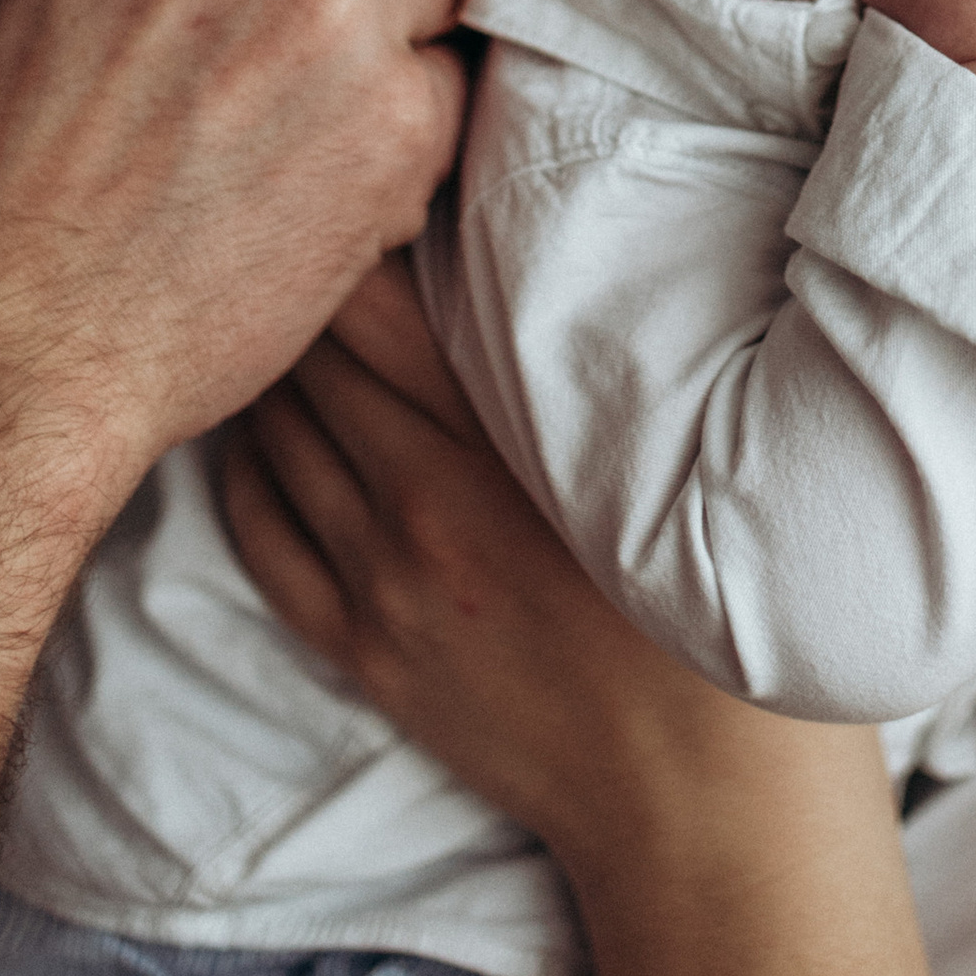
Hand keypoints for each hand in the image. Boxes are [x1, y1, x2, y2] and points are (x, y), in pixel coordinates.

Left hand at [219, 263, 888, 908]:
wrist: (701, 804)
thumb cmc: (725, 609)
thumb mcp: (680, 452)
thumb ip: (598, 353)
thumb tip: (546, 241)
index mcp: (513, 439)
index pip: (374, 290)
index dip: (351, 214)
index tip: (364, 171)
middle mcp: (425, 499)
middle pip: (310, 346)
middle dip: (298, 274)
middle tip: (304, 218)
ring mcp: (380, 580)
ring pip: (273, 426)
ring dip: (272, 360)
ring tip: (281, 303)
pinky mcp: (358, 647)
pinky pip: (257, 525)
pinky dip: (250, 458)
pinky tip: (268, 420)